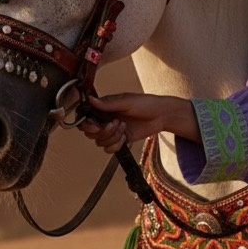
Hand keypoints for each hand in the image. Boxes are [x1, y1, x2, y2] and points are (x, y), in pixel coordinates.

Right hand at [78, 93, 198, 152]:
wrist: (161, 115)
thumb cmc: (146, 104)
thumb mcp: (127, 101)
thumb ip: (108, 103)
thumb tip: (90, 99)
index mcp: (104, 108)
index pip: (86, 118)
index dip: (87, 124)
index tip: (96, 126)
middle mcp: (105, 119)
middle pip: (90, 132)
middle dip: (102, 131)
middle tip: (116, 124)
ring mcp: (112, 131)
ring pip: (100, 142)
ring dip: (112, 137)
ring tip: (124, 127)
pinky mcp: (120, 140)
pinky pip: (109, 149)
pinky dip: (116, 145)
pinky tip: (125, 137)